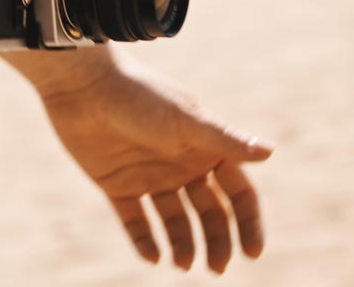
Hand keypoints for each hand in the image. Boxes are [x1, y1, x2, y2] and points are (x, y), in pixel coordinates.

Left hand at [38, 51, 272, 274]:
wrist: (84, 85)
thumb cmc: (140, 96)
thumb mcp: (185, 120)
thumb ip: (224, 139)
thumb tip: (269, 152)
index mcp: (205, 149)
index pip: (237, 193)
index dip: (248, 222)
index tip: (252, 253)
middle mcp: (181, 166)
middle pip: (209, 214)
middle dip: (217, 242)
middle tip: (216, 268)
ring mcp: (150, 177)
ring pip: (174, 222)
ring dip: (183, 245)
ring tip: (183, 264)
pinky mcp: (117, 185)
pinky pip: (136, 222)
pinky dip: (144, 242)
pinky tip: (153, 257)